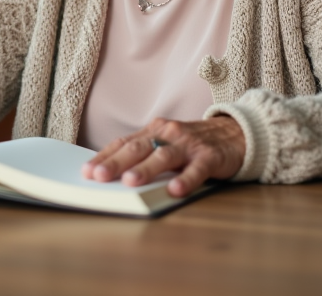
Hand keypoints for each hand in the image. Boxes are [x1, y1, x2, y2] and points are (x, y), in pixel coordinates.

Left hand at [81, 116, 245, 197]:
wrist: (235, 133)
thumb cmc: (193, 144)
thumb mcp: (166, 144)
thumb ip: (145, 155)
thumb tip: (113, 175)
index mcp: (154, 131)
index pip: (124, 142)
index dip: (105, 156)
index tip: (86, 171)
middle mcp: (168, 134)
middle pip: (138, 147)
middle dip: (116, 162)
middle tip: (98, 176)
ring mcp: (189, 145)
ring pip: (164, 156)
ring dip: (145, 169)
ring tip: (130, 181)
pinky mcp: (210, 157)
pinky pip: (196, 169)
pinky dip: (185, 179)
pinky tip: (174, 190)